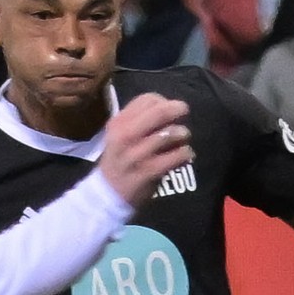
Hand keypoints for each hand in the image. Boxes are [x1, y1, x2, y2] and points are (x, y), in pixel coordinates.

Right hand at [93, 90, 195, 207]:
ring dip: (183, 134)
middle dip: (177, 109)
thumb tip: (168, 108)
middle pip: (159, 111)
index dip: (163, 101)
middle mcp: (125, 136)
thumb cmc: (119, 161)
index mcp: (118, 123)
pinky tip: (184, 155)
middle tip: (184, 111)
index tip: (167, 109)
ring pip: (170, 133)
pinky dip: (186, 153)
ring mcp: (137, 154)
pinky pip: (177, 155)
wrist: (108, 195)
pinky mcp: (149, 171)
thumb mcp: (119, 136)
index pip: (146, 99)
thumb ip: (139, 120)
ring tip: (183, 139)